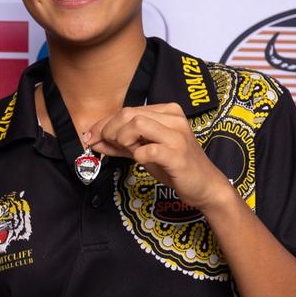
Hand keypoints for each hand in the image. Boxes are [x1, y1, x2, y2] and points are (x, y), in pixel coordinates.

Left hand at [85, 103, 236, 212]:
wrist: (205, 186)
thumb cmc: (175, 167)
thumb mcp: (145, 151)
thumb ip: (121, 145)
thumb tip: (95, 141)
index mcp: (166, 112)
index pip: (127, 110)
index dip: (104, 123)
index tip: (90, 136)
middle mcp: (173, 118)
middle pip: (128, 114)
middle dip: (108, 130)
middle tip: (103, 146)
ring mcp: (177, 135)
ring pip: (137, 124)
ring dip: (122, 139)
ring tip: (128, 152)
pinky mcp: (178, 154)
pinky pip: (147, 149)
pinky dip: (137, 154)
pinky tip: (141, 160)